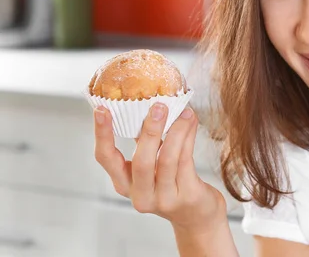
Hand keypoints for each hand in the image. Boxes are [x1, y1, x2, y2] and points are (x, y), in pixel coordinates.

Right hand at [93, 104, 227, 231]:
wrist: (196, 214)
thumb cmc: (172, 182)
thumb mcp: (153, 166)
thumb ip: (149, 142)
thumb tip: (150, 103)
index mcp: (124, 183)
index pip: (106, 158)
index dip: (102, 134)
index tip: (101, 109)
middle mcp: (140, 195)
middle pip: (141, 161)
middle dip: (150, 131)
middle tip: (158, 106)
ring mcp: (164, 198)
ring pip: (168, 159)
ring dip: (176, 131)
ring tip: (183, 111)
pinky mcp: (186, 196)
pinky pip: (186, 160)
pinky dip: (188, 137)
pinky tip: (191, 121)